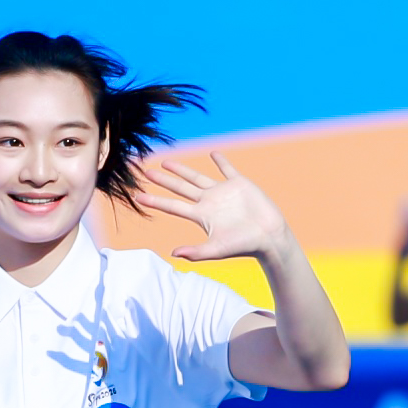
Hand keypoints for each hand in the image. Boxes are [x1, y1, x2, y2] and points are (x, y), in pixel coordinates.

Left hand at [143, 154, 293, 264]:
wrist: (269, 237)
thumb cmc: (244, 246)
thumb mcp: (217, 250)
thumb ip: (195, 252)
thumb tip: (173, 253)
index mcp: (201, 215)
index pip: (172, 206)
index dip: (155, 201)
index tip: (138, 196)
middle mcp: (208, 202)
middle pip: (180, 188)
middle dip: (163, 180)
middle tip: (146, 172)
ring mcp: (223, 192)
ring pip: (197, 177)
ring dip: (182, 170)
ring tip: (166, 162)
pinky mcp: (240, 184)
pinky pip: (227, 170)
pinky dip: (221, 161)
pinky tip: (213, 154)